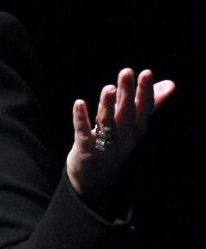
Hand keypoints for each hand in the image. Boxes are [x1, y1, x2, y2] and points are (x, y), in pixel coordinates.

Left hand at [67, 68, 174, 204]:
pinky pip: (83, 132)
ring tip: (107, 88)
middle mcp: (124, 138)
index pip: (144, 109)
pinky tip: (79, 103)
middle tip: (126, 72)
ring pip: (108, 124)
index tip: (147, 73)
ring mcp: (105, 146)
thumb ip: (148, 104)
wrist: (96, 176)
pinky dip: (81, 118)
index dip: (146, 92)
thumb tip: (169, 84)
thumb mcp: (133, 125)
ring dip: (107, 106)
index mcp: (136, 130)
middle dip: (127, 93)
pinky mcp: (86, 150)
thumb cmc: (115, 142)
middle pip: (127, 114)